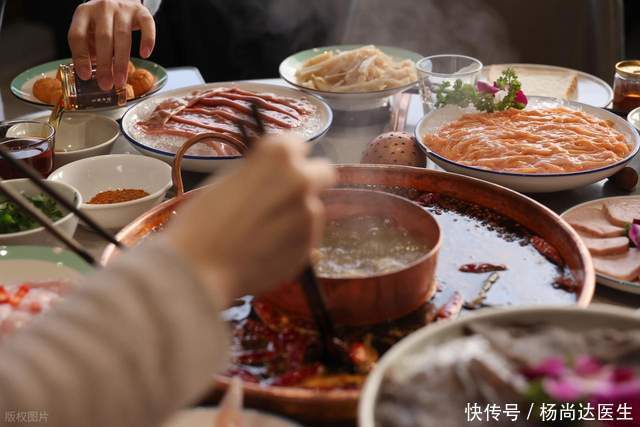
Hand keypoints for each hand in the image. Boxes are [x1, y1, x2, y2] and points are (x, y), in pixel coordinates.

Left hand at [68, 0, 155, 89]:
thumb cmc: (103, 21)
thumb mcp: (89, 30)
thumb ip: (87, 48)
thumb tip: (88, 76)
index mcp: (83, 13)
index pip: (77, 35)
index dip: (80, 57)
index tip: (85, 76)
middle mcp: (102, 7)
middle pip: (103, 38)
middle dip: (104, 64)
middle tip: (106, 85)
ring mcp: (123, 8)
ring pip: (123, 35)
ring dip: (121, 61)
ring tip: (121, 81)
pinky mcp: (141, 11)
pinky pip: (147, 26)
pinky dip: (147, 40)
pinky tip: (145, 55)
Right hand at [164, 135, 335, 304]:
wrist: (200, 270)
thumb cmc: (201, 223)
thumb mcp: (227, 180)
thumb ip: (259, 172)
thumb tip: (272, 175)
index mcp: (279, 155)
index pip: (297, 144)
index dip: (283, 159)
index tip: (272, 170)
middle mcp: (301, 180)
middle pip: (322, 172)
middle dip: (307, 181)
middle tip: (282, 196)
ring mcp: (309, 215)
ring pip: (313, 208)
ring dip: (296, 215)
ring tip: (263, 232)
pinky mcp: (309, 246)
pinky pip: (306, 237)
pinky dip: (292, 240)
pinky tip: (266, 249)